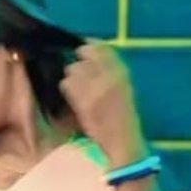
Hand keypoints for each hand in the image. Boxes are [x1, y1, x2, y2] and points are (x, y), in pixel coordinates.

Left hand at [61, 44, 147, 167]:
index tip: (82, 51)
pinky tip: (73, 101)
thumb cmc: (121, 119)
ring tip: (77, 93)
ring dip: (71, 78)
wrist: (123, 143)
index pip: (102, 46)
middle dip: (78, 62)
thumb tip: (89, 52)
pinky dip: (67, 91)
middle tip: (78, 76)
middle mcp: (110, 74)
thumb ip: (108, 71)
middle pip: (84, 53)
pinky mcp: (84, 99)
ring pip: (72, 68)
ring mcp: (97, 85)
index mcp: (122, 71)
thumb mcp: (122, 89)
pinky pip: (66, 84)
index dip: (89, 46)